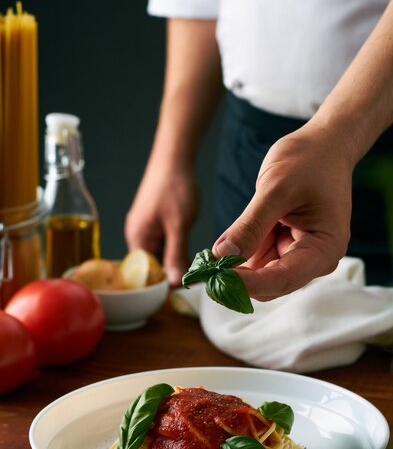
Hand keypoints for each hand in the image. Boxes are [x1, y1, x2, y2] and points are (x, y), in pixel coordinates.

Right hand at [125, 159, 198, 285]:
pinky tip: (192, 255)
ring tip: (198, 271)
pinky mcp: (155, 224)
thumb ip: (177, 253)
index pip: (144, 275)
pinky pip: (164, 246)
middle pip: (152, 268)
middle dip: (171, 276)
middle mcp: (138, 237)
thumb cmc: (174, 187)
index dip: (162, 286)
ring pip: (160, 257)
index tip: (186, 291)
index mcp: (137, 239)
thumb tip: (174, 283)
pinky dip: (176, 251)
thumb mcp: (178, 224)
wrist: (174, 157)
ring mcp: (146, 230)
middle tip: (197, 283)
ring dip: (175, 263)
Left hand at [212, 123, 352, 300]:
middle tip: (204, 268)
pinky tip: (230, 240)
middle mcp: (315, 260)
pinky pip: (257, 260)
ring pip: (259, 275)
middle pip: (270, 285)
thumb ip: (250, 225)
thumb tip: (222, 255)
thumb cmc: (309, 161)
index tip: (216, 279)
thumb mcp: (276, 188)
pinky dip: (240, 253)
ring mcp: (299, 256)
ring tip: (222, 243)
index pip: (283, 279)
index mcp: (324, 249)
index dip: (248, 284)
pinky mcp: (284, 249)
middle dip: (238, 277)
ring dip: (237, 264)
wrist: (323, 146)